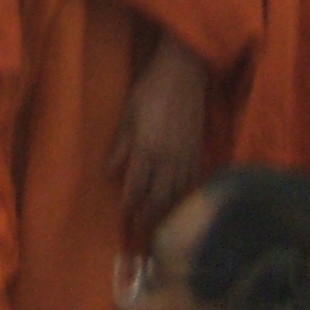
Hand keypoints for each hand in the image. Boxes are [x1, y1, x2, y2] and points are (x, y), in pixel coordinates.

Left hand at [111, 34, 209, 234]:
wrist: (184, 76)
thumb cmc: (149, 92)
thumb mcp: (127, 116)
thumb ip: (121, 146)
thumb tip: (110, 171)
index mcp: (147, 149)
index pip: (136, 186)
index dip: (130, 205)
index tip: (122, 218)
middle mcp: (168, 158)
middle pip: (158, 197)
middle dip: (148, 216)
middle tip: (139, 232)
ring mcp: (187, 156)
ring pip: (177, 193)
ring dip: (166, 212)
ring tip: (158, 227)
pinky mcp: (199, 151)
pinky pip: (193, 182)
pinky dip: (185, 197)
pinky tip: (180, 206)